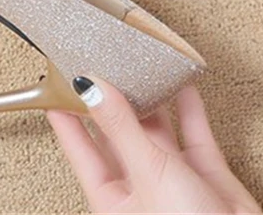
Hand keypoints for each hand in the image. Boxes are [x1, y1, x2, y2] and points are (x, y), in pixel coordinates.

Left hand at [47, 81, 261, 213]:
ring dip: (150, 98)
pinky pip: (192, 129)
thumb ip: (122, 128)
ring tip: (140, 65)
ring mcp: (172, 177)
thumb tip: (93, 90)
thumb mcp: (147, 173)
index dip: (68, 116)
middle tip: (101, 64)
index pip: (81, 149)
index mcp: (112, 197)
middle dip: (111, 100)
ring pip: (155, 128)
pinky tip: (181, 82)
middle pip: (118, 133)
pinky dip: (188, 104)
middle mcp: (139, 185)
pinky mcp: (203, 170)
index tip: (59, 85)